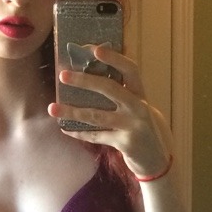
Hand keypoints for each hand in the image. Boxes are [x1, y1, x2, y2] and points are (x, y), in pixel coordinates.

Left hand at [48, 45, 171, 176]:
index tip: (94, 49)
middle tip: (63, 75)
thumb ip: (124, 95)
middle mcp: (139, 108)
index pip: (130, 70)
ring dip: (72, 111)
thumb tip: (93, 77)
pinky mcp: (125, 144)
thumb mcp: (140, 109)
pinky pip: (97, 136)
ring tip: (53, 108)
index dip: (113, 58)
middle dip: (84, 81)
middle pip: (110, 88)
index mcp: (141, 95)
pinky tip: (66, 129)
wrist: (158, 161)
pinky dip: (80, 133)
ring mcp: (132, 126)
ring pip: (97, 115)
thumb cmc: (145, 130)